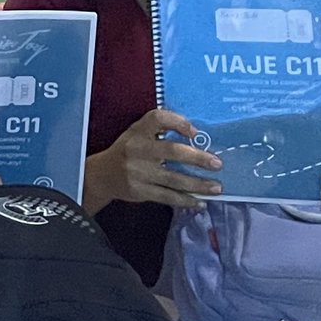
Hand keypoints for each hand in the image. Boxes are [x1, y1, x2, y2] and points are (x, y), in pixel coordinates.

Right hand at [86, 108, 223, 211]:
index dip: (178, 122)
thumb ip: (159, 128)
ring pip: (174, 179)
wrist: (103, 175)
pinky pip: (168, 196)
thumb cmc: (128, 150)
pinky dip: (185, 200)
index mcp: (138, 131)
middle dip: (197, 158)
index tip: (195, 132)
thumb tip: (195, 133)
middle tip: (217, 163)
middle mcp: (138, 149)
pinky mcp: (140, 191)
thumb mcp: (137, 133)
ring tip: (216, 187)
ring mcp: (139, 172)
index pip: (157, 118)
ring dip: (198, 184)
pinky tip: (199, 202)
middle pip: (172, 151)